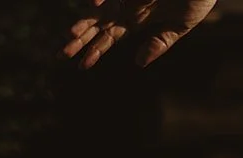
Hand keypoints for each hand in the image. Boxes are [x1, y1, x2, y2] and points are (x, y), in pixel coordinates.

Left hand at [64, 0, 218, 68]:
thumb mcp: (181, 25)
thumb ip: (160, 42)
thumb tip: (138, 62)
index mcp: (138, 17)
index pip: (111, 36)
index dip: (96, 50)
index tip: (81, 66)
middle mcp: (128, 4)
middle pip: (99, 24)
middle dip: (81, 39)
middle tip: (61, 54)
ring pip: (101, 9)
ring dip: (86, 21)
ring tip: (71, 34)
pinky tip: (95, 6)